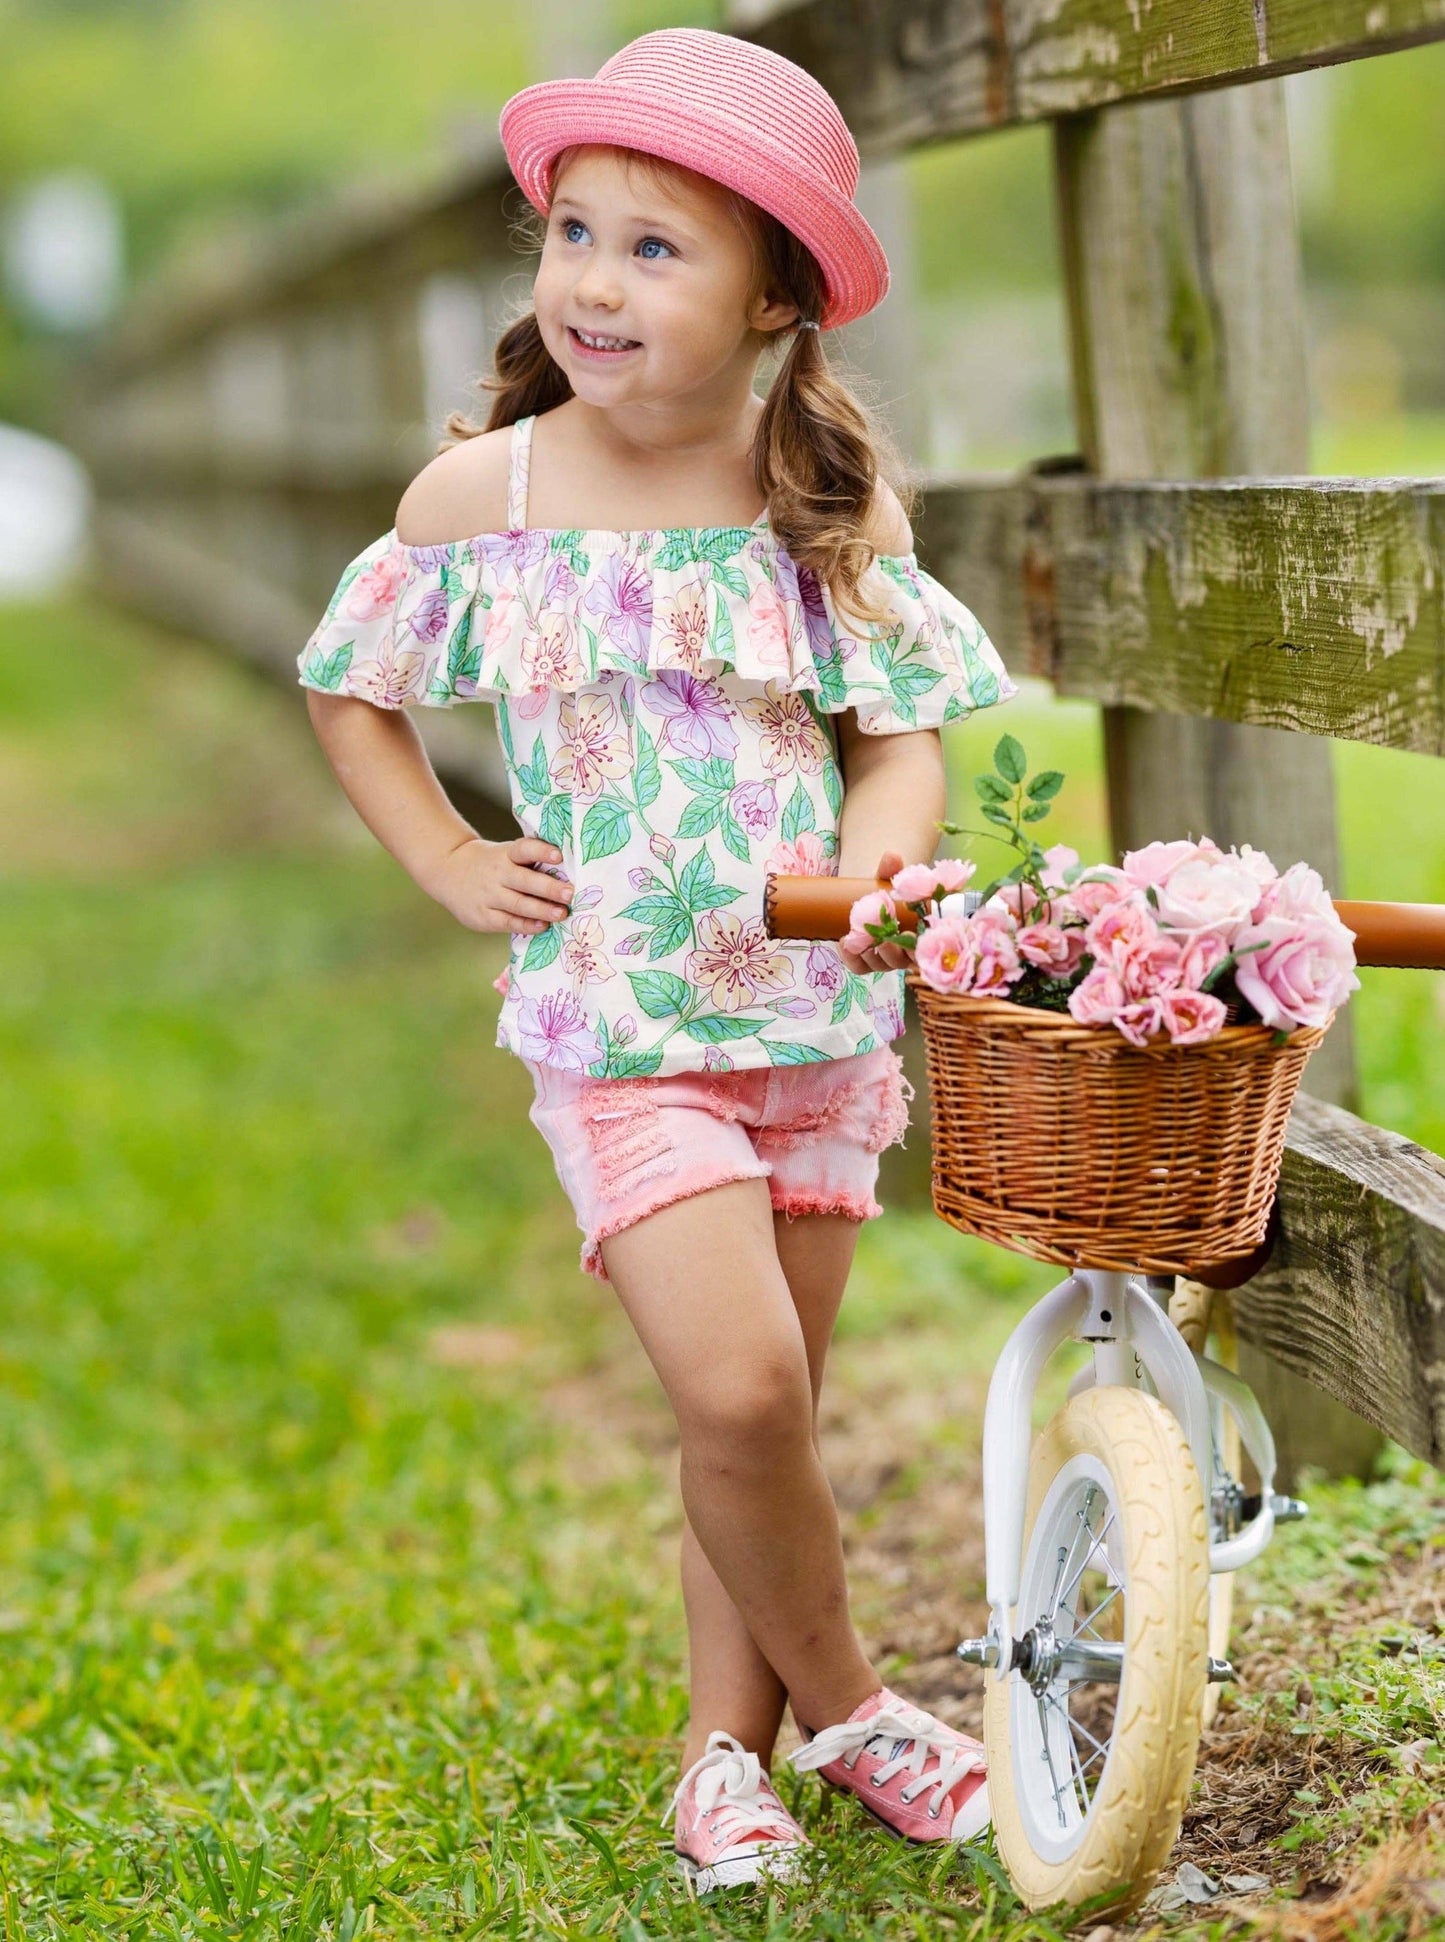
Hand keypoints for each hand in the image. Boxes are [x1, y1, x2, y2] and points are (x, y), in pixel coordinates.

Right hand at [426, 836, 573, 934]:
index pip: (524, 849)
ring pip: (518, 904)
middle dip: (549, 887)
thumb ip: (529, 863)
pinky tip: (542, 926)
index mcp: (505, 854)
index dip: (541, 852)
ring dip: (541, 910)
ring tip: (562, 913)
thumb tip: (568, 874)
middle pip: (524, 880)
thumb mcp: (505, 854)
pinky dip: (527, 925)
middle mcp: (497, 873)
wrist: (448, 872)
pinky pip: (508, 922)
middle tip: (570, 893)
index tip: (558, 856)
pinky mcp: (483, 916)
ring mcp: (489, 896)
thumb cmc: (492, 864)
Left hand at [838, 848, 911, 974]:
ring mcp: (883, 958)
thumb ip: (892, 870)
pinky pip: (859, 966)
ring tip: (860, 938)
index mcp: (918, 935)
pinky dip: (851, 957)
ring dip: (869, 955)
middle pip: (900, 961)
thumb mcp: (890, 878)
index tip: (911, 934)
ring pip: (879, 965)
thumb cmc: (888, 889)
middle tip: (884, 941)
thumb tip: (891, 857)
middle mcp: (903, 951)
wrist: (868, 894)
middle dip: (892, 953)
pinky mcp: (863, 959)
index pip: (922, 948)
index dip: (918, 946)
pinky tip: (844, 941)